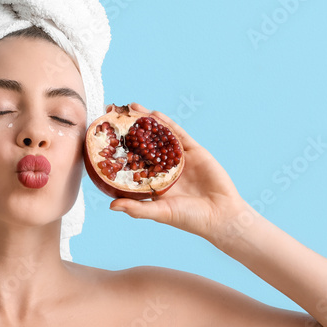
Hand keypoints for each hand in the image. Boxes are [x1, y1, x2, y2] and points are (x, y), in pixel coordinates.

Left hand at [108, 103, 248, 240]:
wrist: (221, 215)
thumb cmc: (190, 219)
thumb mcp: (160, 213)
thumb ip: (137, 208)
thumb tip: (111, 206)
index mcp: (153, 182)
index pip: (132, 162)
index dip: (119, 150)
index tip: (105, 139)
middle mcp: (163, 168)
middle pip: (144, 145)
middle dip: (130, 130)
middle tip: (115, 114)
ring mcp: (178, 158)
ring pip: (160, 136)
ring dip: (147, 122)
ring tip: (132, 108)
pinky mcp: (194, 151)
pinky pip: (178, 135)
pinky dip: (167, 124)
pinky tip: (155, 115)